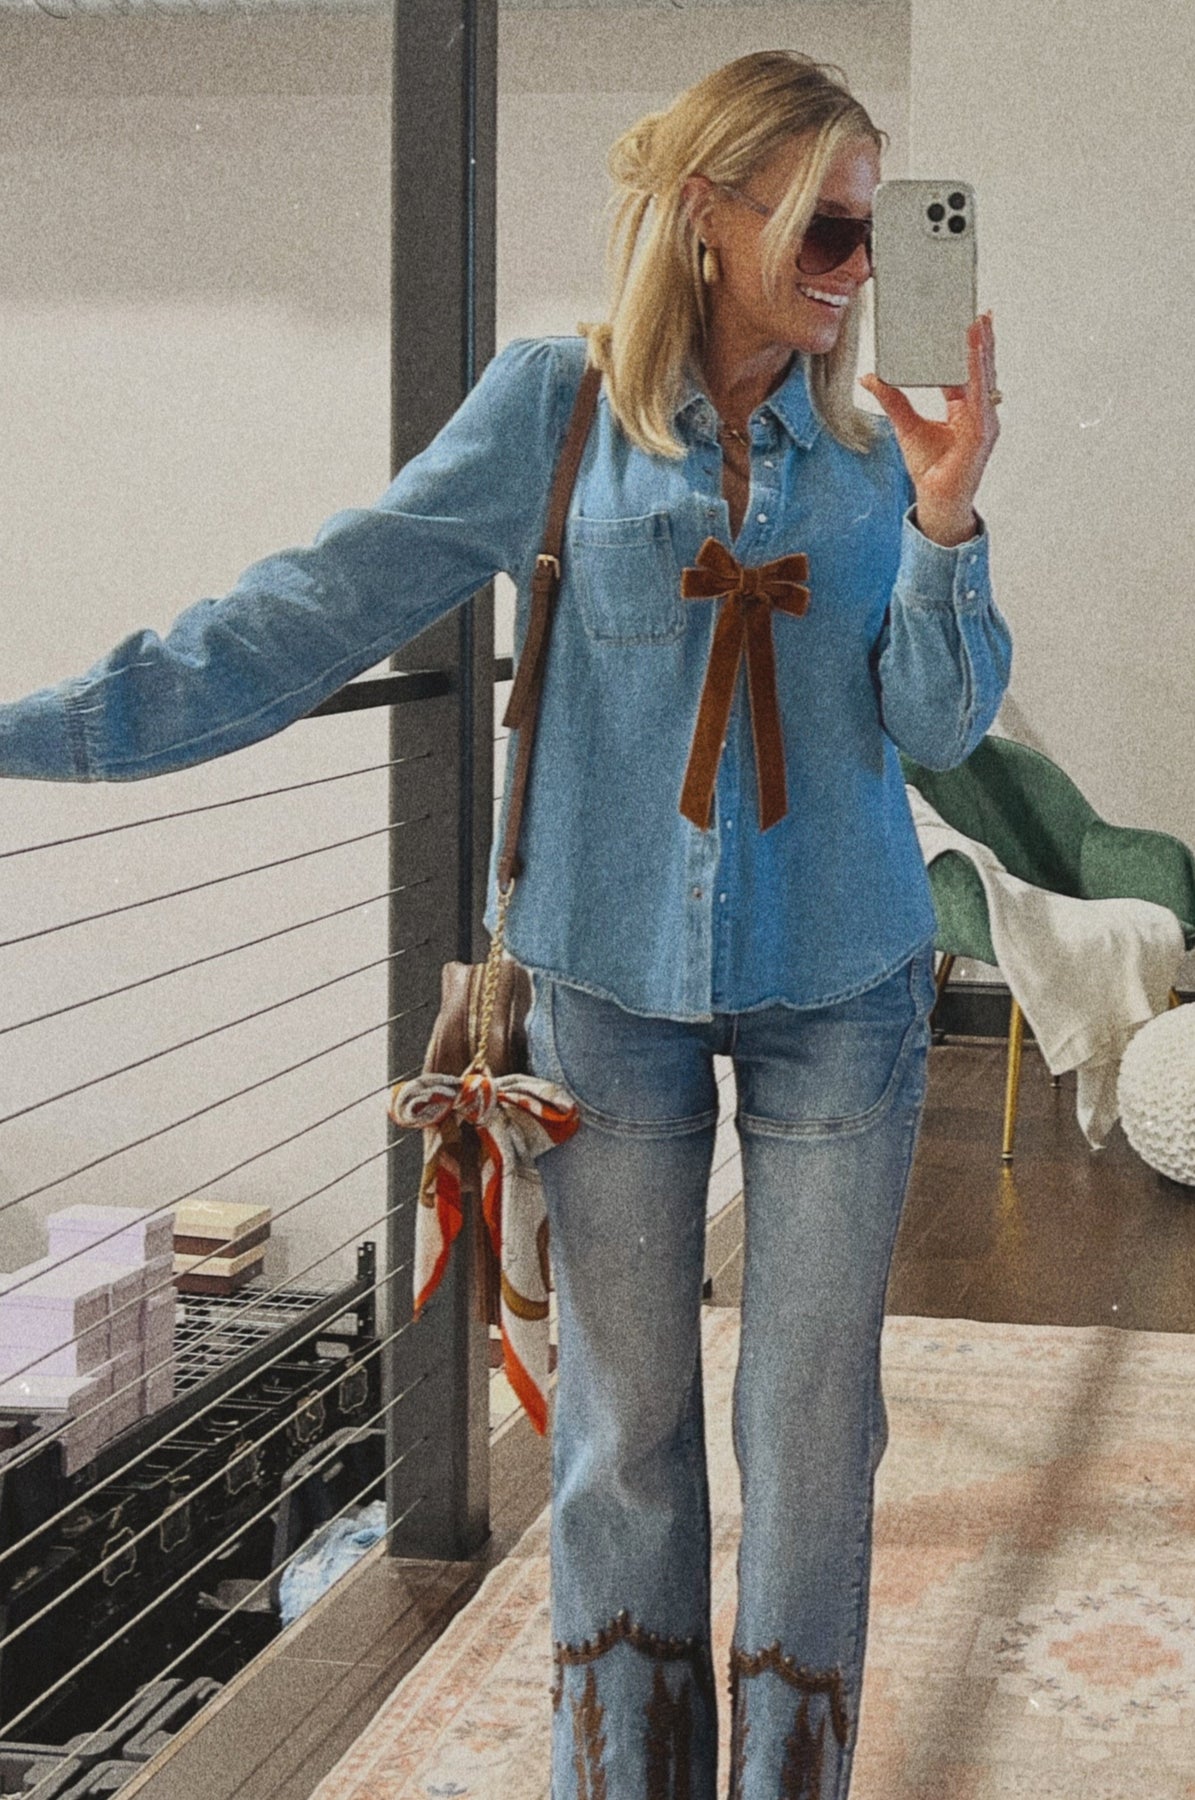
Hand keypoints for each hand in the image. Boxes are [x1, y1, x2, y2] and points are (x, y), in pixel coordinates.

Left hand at [858, 312, 999, 542]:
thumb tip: (870, 377)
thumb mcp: (905, 425)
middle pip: (981, 368)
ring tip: (978, 321)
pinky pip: (980, 394)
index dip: (968, 346)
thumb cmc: (930, 468)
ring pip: (985, 376)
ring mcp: (985, 421)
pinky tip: (974, 352)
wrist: (936, 501)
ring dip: (982, 349)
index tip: (968, 320)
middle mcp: (980, 411)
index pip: (967, 370)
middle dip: (981, 339)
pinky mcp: (982, 431)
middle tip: (978, 309)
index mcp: (965, 408)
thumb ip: (892, 399)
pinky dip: (977, 372)